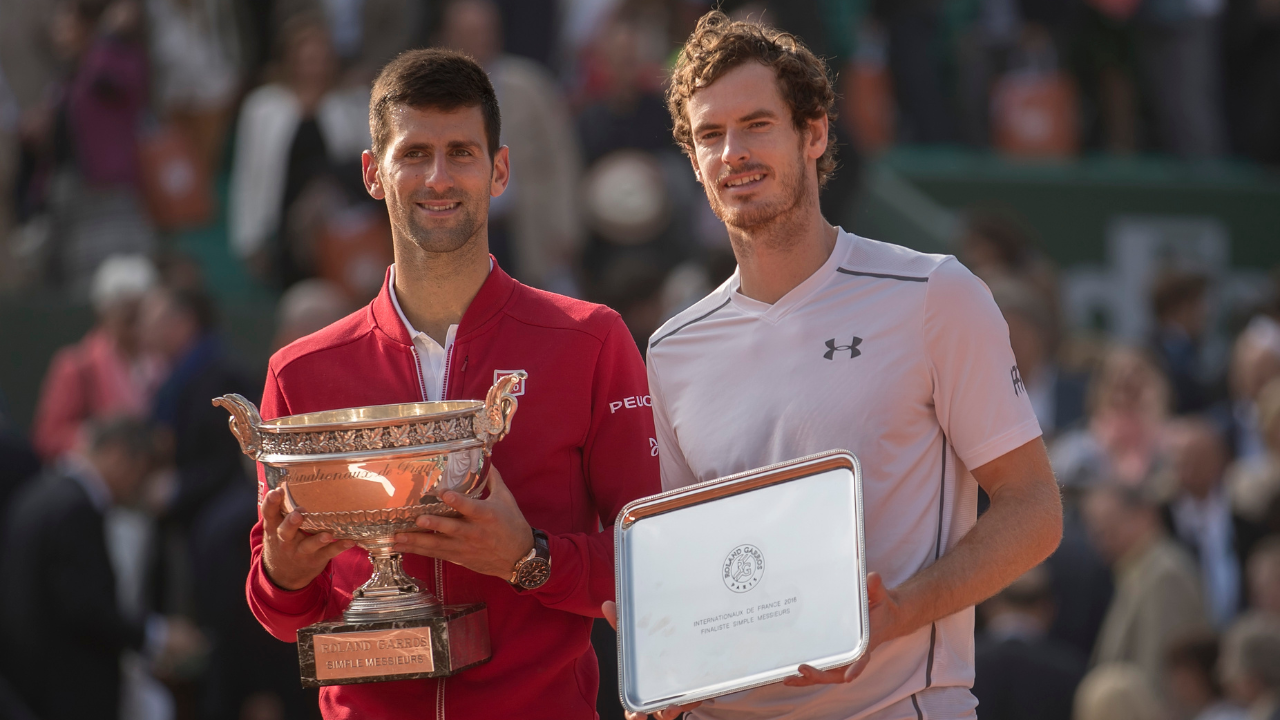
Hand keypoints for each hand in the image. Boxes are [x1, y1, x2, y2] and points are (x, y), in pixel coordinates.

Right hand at [261, 487, 354, 589]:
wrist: (284, 575)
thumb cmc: (283, 542)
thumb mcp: (275, 527)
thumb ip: (280, 509)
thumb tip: (286, 481)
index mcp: (274, 528)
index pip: (269, 514)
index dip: (271, 502)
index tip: (277, 491)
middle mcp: (286, 541)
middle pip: (286, 531)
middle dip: (291, 523)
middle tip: (298, 514)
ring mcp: (301, 551)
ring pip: (309, 546)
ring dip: (318, 540)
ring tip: (327, 534)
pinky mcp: (316, 559)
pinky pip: (329, 553)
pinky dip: (340, 547)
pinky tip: (351, 541)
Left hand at [393, 466, 533, 579]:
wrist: (519, 558)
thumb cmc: (513, 525)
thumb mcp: (506, 499)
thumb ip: (493, 479)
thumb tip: (486, 459)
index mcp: (487, 515)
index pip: (471, 507)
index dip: (458, 501)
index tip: (444, 494)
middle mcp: (475, 532)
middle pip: (451, 528)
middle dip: (433, 525)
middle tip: (417, 519)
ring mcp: (465, 547)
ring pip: (438, 545)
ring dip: (417, 542)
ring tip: (397, 538)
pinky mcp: (459, 557)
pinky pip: (436, 554)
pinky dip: (418, 551)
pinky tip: (401, 548)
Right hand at [602, 601, 701, 719]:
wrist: (682, 643)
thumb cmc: (652, 647)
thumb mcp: (638, 635)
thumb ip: (622, 623)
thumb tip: (606, 604)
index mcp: (642, 687)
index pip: (634, 708)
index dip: (633, 715)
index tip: (636, 717)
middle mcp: (659, 696)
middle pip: (660, 712)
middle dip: (664, 713)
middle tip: (669, 710)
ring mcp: (678, 695)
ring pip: (680, 707)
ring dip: (684, 705)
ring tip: (688, 698)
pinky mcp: (694, 691)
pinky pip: (696, 698)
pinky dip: (697, 695)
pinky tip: (700, 691)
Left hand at [783, 572, 901, 685]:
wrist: (886, 616)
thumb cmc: (881, 607)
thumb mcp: (880, 595)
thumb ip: (875, 588)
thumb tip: (872, 577)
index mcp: (867, 643)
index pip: (863, 658)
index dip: (856, 668)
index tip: (849, 677)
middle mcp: (854, 654)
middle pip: (838, 672)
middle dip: (820, 675)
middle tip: (802, 670)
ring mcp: (844, 657)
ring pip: (827, 674)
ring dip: (808, 679)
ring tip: (787, 679)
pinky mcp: (835, 655)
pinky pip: (822, 666)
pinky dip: (807, 673)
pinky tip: (788, 673)